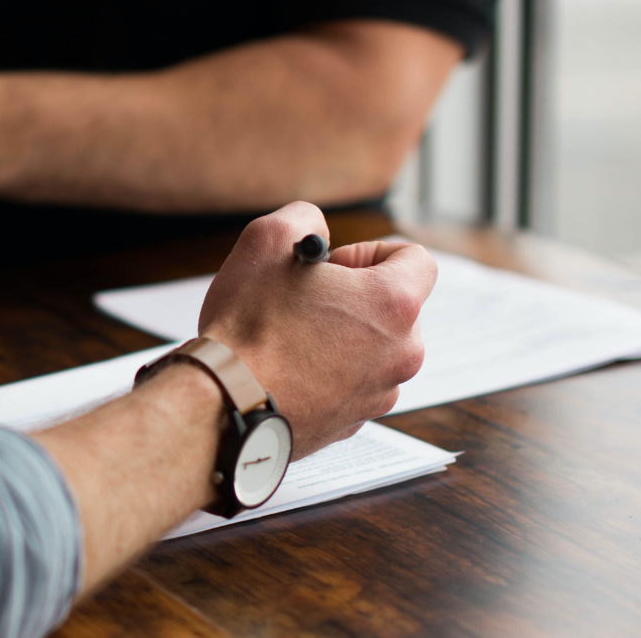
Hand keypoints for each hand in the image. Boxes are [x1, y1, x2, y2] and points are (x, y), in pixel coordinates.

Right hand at [197, 202, 435, 458]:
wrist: (224, 404)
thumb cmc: (248, 327)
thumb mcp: (267, 240)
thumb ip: (305, 218)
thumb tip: (315, 231)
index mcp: (393, 304)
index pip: (416, 259)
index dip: (371, 252)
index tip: (334, 266)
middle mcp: (401, 353)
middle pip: (394, 308)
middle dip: (354, 298)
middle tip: (305, 301)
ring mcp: (380, 393)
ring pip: (372, 349)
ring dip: (340, 336)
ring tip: (290, 337)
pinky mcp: (354, 422)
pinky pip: (351, 384)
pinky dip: (327, 373)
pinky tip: (286, 369)